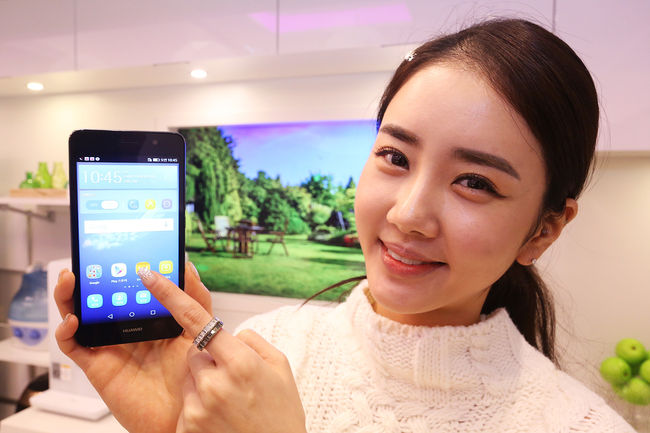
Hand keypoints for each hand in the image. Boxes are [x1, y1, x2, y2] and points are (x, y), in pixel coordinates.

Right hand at [54, 262, 211, 432]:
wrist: (184, 414)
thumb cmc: (191, 375)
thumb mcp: (198, 331)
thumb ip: (195, 300)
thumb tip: (186, 266)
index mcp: (149, 317)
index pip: (128, 287)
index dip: (119, 268)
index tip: (117, 250)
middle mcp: (126, 328)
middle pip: (99, 297)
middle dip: (89, 277)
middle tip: (87, 260)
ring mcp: (110, 345)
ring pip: (80, 316)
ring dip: (69, 296)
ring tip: (70, 278)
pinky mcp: (97, 365)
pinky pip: (74, 346)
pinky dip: (66, 331)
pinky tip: (73, 320)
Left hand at [137, 268, 306, 432]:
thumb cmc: (281, 416)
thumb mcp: (281, 370)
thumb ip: (252, 343)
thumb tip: (230, 335)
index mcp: (239, 361)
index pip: (196, 319)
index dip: (169, 293)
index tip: (147, 274)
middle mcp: (214, 382)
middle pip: (196, 353)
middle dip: (209, 359)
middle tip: (236, 381)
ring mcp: (198, 407)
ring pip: (191, 378)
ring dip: (205, 384)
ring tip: (232, 406)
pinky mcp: (187, 427)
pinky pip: (188, 403)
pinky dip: (201, 408)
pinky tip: (222, 420)